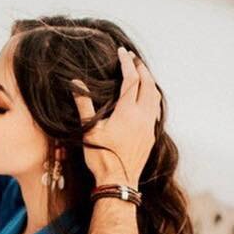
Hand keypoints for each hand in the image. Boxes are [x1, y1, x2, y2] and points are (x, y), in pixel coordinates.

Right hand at [75, 47, 160, 186]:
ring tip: (142, 74)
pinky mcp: (151, 136)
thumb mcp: (89, 129)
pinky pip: (156, 110)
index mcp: (128, 111)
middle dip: (141, 69)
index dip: (127, 63)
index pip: (131, 79)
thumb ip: (83, 104)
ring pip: (155, 97)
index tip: (122, 52)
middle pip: (148, 84)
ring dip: (150, 82)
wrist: (118, 181)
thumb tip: (76, 83)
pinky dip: (153, 98)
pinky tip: (148, 99)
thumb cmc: (102, 156)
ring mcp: (149, 126)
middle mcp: (143, 116)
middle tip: (134, 59)